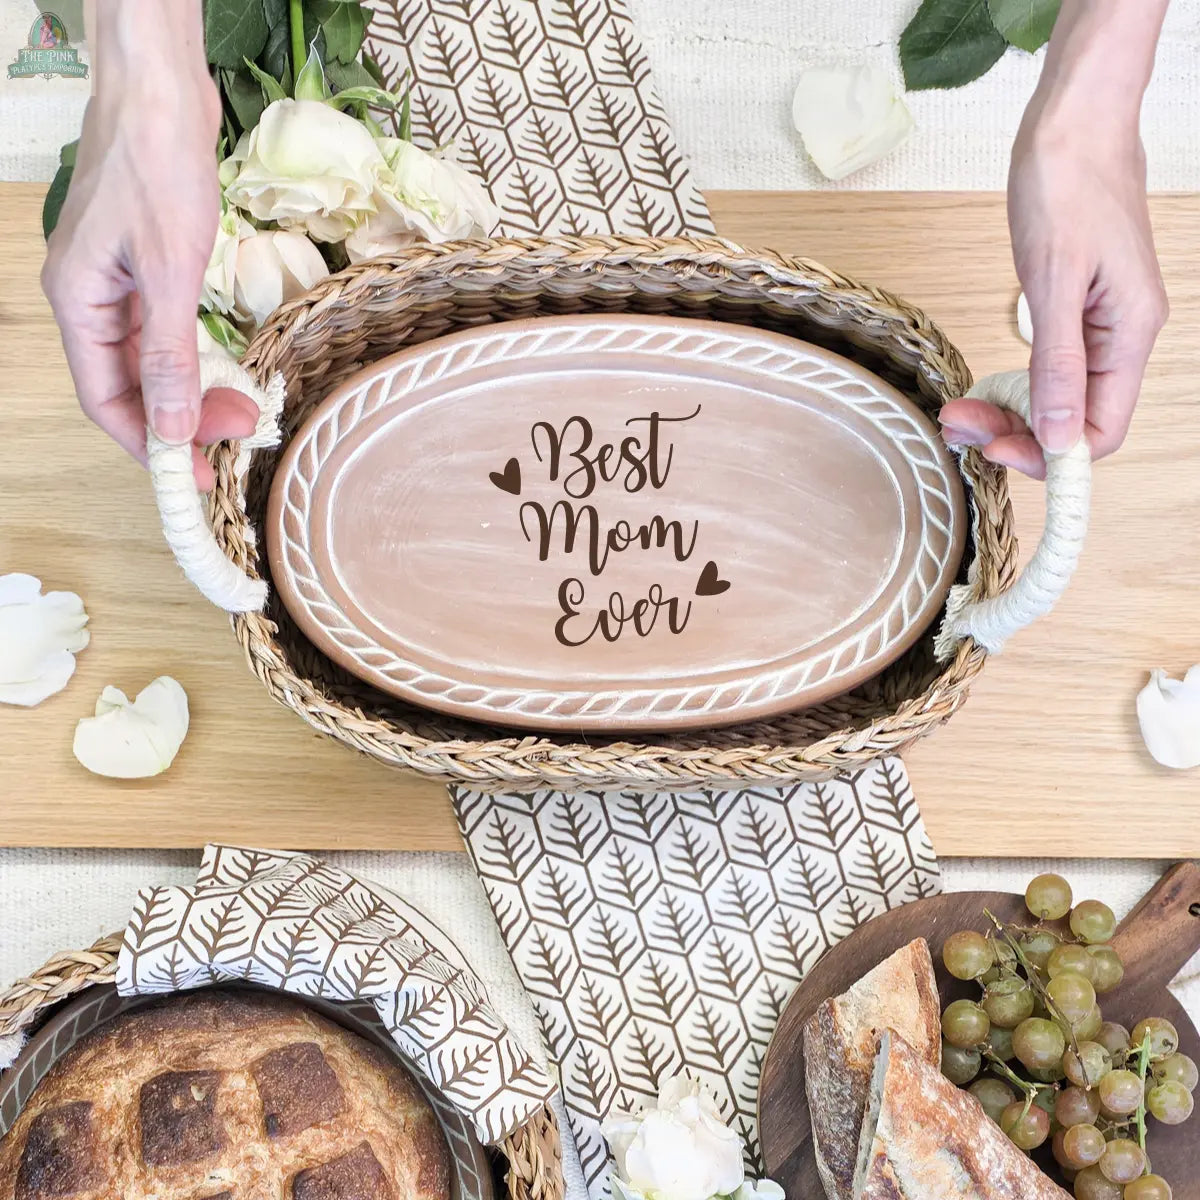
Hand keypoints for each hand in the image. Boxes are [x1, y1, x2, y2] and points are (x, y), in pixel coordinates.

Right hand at [40, 2, 257, 489]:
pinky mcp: (148, 266)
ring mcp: (119, 282)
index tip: (198, 477)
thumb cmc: (157, 167)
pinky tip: (226, 366)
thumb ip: (169, 356)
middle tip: (240, 432)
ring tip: (243, 407)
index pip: (106, 400)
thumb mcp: (169, 271)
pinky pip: (166, 330)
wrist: (162, 90)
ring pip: (152, 359)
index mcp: (79, 303)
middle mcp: (92, 299)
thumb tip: (174, 428)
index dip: (151, 445)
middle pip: (131, 385)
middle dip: (183, 417)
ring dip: (194, 388)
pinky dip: (195, 354)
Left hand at [940, 81, 1167, 478]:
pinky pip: (1046, 370)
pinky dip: (1012, 384)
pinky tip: (981, 384)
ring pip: (1055, 398)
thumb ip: (1057, 362)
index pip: (1100, 430)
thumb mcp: (1054, 278)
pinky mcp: (1070, 310)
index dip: (1050, 455)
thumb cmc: (1067, 183)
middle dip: (1015, 432)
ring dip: (1007, 413)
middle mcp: (1118, 337)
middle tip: (957, 424)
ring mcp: (1095, 325)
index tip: (993, 451)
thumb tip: (1060, 435)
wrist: (1070, 123)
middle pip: (1073, 420)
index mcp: (1128, 333)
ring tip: (957, 409)